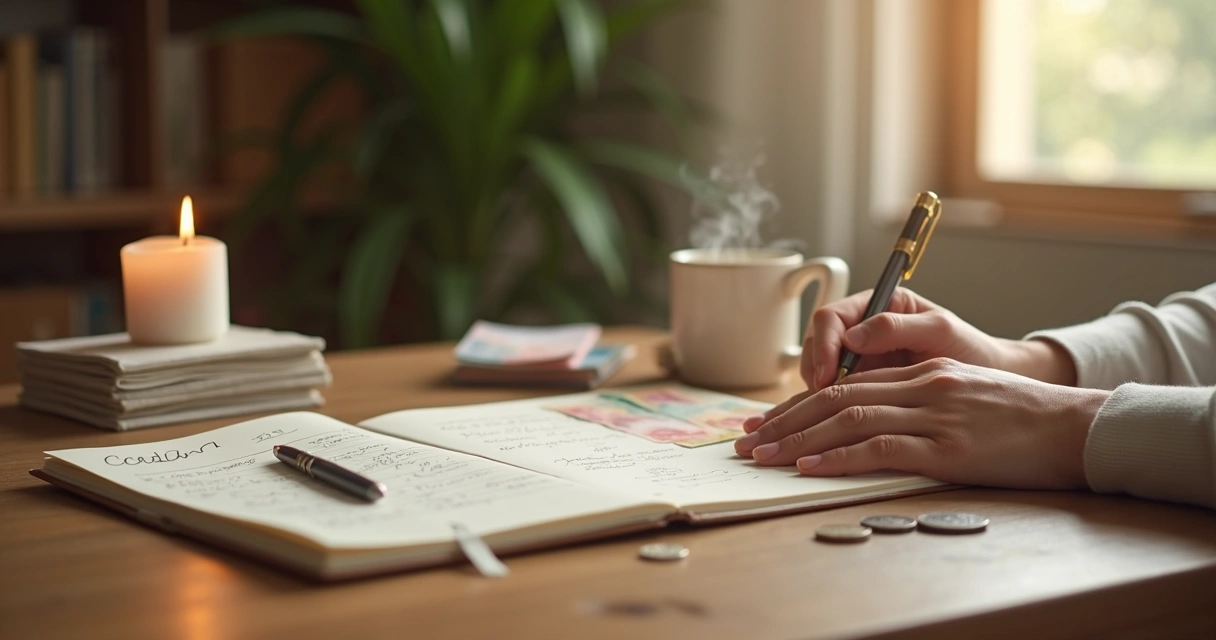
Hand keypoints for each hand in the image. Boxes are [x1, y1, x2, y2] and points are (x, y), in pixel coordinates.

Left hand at [735, 358, 1109, 489]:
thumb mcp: (965, 394)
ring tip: (761, 458)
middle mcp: (920, 385)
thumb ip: (920, 399)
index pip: (845, 384)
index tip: (766, 423)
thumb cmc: (1021, 418)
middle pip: (834, 398)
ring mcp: (933, 414)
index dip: (798, 404)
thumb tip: (874, 423)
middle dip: (783, 421)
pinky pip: (879, 447)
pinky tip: (809, 468)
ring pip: (847, 420)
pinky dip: (838, 457)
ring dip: (796, 441)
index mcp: (922, 371)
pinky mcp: (947, 446)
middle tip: (745, 442)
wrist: (1075, 426)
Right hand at [801, 288, 1076, 390]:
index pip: (832, 317)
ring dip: (816, 389)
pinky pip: (834, 390)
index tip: (829, 373)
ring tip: (826, 411)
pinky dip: (827, 405)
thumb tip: (854, 336)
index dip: (824, 344)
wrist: (989, 378)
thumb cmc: (970, 349)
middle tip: (821, 397)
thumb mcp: (939, 331)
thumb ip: (897, 328)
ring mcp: (860, 357)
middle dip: (814, 369)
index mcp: (878, 306)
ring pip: (819, 368)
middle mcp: (862, 328)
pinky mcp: (863, 383)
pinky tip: (832, 420)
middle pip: (817, 343)